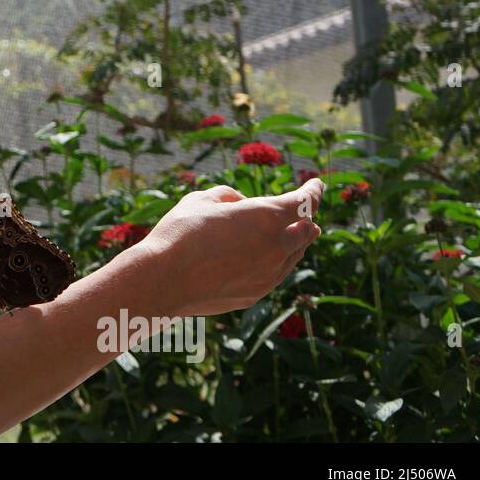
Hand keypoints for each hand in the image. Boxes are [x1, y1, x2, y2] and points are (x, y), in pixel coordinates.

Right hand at [137, 178, 324, 317]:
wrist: (162, 281)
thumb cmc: (179, 234)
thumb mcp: (201, 200)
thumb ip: (229, 197)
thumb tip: (240, 205)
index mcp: (267, 217)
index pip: (304, 202)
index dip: (313, 191)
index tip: (317, 186)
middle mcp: (276, 247)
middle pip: (307, 231)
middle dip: (307, 219)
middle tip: (305, 213)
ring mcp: (268, 275)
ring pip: (294, 256)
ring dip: (295, 242)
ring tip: (293, 235)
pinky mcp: (255, 294)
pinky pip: (276, 274)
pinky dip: (278, 262)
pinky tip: (267, 259)